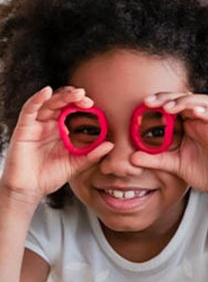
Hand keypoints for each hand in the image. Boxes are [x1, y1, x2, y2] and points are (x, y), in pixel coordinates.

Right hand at [1, 86, 112, 203]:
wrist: (30, 189)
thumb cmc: (50, 176)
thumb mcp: (76, 164)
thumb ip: (92, 155)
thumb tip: (111, 144)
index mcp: (61, 130)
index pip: (71, 110)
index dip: (81, 105)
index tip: (93, 105)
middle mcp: (48, 124)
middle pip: (61, 103)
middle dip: (74, 97)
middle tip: (86, 98)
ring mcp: (36, 125)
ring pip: (48, 103)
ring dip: (61, 96)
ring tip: (76, 93)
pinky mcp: (24, 128)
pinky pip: (29, 109)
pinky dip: (37, 98)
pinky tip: (47, 92)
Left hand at [131, 92, 207, 199]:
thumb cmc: (202, 171)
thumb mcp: (173, 164)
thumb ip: (154, 159)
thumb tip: (131, 158)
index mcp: (189, 123)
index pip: (174, 103)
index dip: (160, 99)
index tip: (144, 103)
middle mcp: (201, 120)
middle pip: (186, 97)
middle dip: (168, 97)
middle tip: (151, 101)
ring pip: (203, 101)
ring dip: (185, 101)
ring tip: (169, 107)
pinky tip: (196, 112)